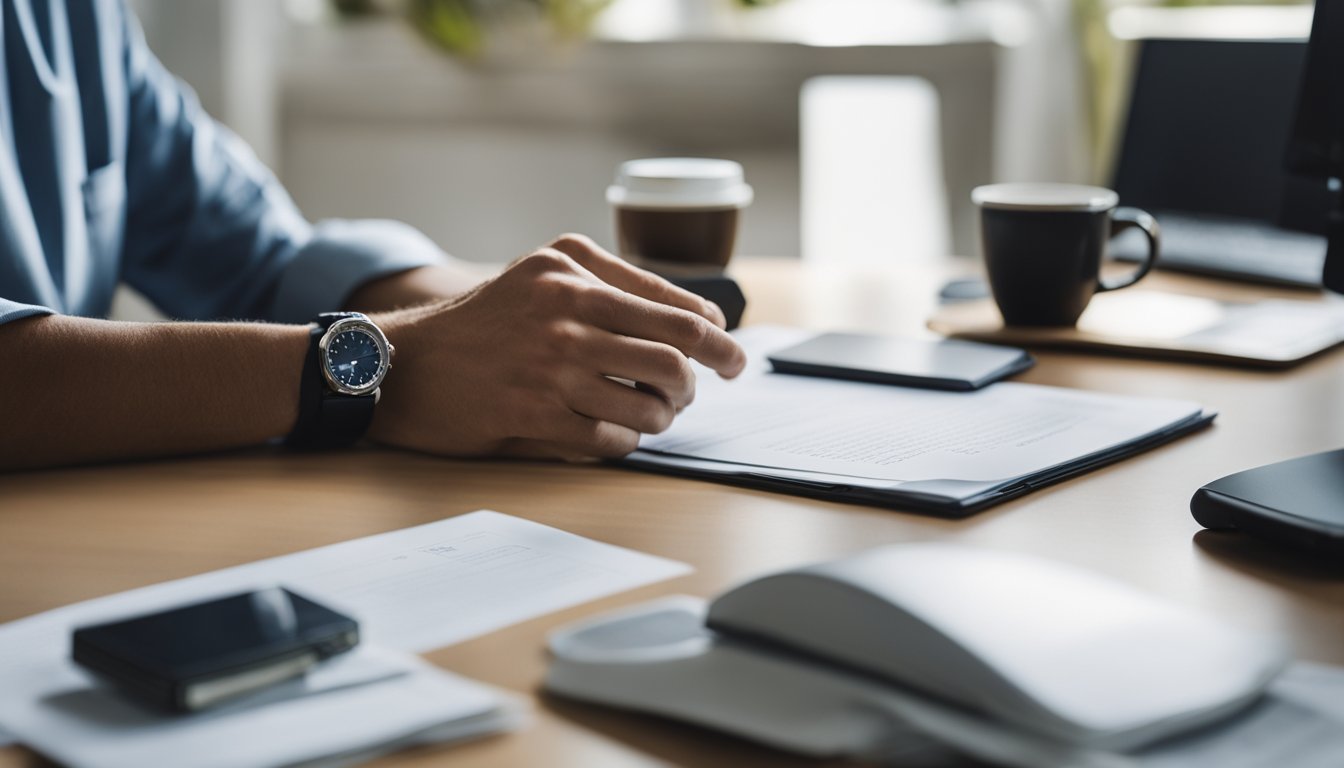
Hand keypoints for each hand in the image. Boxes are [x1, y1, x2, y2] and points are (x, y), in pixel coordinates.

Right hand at [368, 234, 746, 458]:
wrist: (403, 362)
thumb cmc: (483, 322)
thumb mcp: (541, 274)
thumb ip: (609, 284)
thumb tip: (696, 320)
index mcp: (572, 268)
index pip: (675, 307)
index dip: (716, 337)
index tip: (729, 352)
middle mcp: (565, 309)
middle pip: (676, 355)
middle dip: (702, 380)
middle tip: (698, 391)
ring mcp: (550, 362)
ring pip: (650, 399)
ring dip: (664, 415)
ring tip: (656, 414)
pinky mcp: (533, 411)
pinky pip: (611, 436)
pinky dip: (626, 441)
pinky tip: (619, 434)